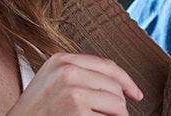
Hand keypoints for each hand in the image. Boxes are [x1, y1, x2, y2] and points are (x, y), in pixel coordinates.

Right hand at [7, 53, 143, 115]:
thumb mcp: (53, 83)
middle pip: (114, 86)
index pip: (107, 66)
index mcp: (61, 60)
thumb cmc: (34, 112)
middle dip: (117, 105)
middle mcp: (67, 71)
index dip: (127, 81)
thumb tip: (120, 86)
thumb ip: (80, 75)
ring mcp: (72, 91)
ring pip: (117, 104)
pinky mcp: (76, 110)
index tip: (136, 94)